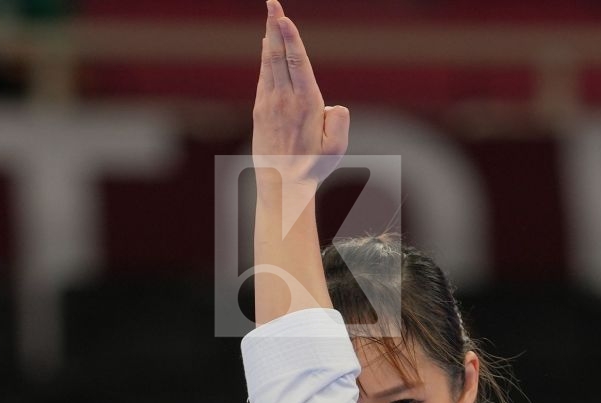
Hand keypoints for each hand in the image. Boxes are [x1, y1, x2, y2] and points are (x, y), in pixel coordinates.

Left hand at [252, 0, 348, 184]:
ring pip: (268, 63)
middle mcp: (285, 99)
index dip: (289, 37)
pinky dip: (265, 57)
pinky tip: (266, 44)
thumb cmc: (314, 168)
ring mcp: (269, 104)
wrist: (281, 186)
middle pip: (278, 55)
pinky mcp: (261, 110)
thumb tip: (332, 105)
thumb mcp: (337, 149)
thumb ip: (339, 122)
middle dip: (275, 27)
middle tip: (272, 3)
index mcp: (306, 104)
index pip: (296, 62)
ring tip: (270, 15)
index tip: (283, 18)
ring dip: (269, 37)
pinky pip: (264, 76)